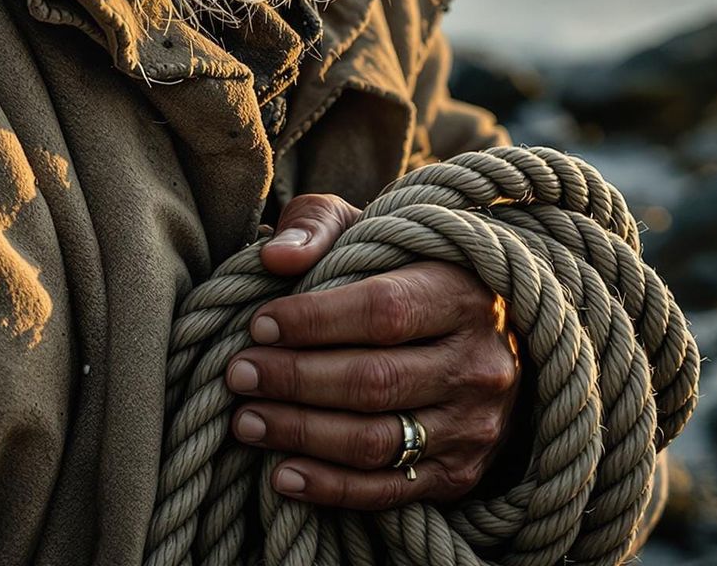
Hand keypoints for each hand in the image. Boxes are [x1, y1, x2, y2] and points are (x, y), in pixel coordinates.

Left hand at [227, 192, 522, 509]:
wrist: (473, 331)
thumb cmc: (399, 268)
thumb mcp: (364, 227)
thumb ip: (317, 227)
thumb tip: (275, 257)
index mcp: (460, 291)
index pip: (383, 312)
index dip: (314, 321)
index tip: (259, 325)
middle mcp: (477, 362)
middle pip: (375, 381)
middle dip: (295, 380)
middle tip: (239, 375)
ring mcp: (473, 424)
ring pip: (377, 441)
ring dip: (301, 434)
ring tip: (246, 421)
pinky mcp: (461, 473)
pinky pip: (388, 489)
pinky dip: (330, 486)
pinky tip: (282, 472)